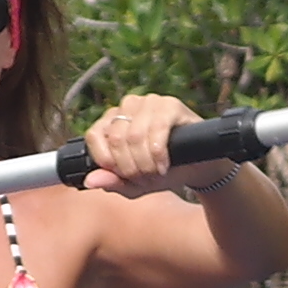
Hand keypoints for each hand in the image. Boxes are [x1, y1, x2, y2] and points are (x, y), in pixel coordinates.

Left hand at [83, 92, 202, 194]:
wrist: (196, 169)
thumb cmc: (162, 172)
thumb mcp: (134, 185)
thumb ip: (112, 182)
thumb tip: (90, 181)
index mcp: (112, 120)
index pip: (94, 135)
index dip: (106, 161)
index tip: (123, 176)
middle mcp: (128, 106)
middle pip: (116, 139)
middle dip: (130, 168)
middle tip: (145, 179)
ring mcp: (149, 102)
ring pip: (135, 135)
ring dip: (145, 163)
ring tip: (156, 174)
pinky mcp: (171, 104)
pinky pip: (157, 128)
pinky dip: (159, 154)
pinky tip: (164, 165)